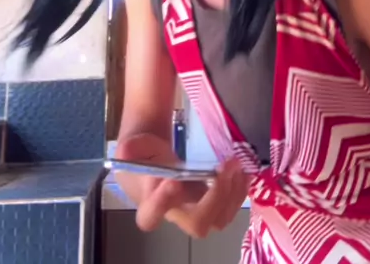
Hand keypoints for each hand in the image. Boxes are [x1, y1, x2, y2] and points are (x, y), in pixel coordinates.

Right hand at [116, 134, 248, 238]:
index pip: (151, 216)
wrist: (152, 155)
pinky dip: (240, 190)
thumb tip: (126, 150)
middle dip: (213, 198)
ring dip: (231, 193)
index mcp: (149, 202)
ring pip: (219, 219)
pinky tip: (243, 170)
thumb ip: (130, 148)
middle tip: (220, 170)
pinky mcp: (213, 204)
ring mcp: (197, 210)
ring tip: (235, 164)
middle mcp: (175, 212)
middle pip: (197, 224)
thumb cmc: (141, 154)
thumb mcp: (132, 146)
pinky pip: (231, 207)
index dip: (162, 204)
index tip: (173, 180)